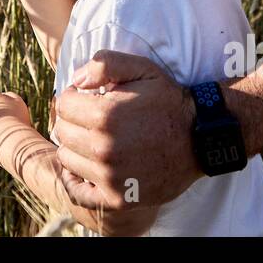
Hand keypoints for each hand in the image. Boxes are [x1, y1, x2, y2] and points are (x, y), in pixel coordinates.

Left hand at [53, 51, 201, 209]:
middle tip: (92, 118)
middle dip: (73, 120)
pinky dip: (77, 179)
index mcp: (105, 116)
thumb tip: (76, 79)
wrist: (200, 139)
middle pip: (62, 131)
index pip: (63, 104)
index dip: (74, 97)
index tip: (88, 98)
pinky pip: (78, 191)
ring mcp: (110, 177)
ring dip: (76, 146)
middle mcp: (104, 149)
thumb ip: (106, 64)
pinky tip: (87, 166)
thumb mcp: (143, 69)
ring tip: (96, 139)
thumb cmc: (169, 102)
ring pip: (67, 158)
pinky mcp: (117, 198)